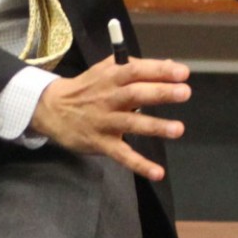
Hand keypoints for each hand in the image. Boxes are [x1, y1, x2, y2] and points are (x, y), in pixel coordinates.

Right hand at [29, 56, 190, 180]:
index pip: (136, 70)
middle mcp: (109, 98)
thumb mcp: (105, 70)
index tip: (182, 73)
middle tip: (184, 93)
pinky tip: (157, 172)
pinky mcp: (101, 143)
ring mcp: (105, 122)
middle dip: (161, 93)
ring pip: (131, 123)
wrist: (52, 110)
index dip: (159, 71)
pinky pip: (122, 155)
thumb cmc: (87, 87)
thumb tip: (170, 65)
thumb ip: (135, 66)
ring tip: (178, 129)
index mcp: (111, 77)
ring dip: (155, 127)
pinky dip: (139, 165)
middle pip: (136, 94)